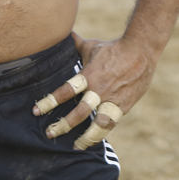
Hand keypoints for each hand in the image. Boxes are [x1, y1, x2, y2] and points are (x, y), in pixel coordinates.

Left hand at [31, 32, 157, 149]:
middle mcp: (99, 90)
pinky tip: (94, 141)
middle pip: (79, 113)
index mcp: (89, 75)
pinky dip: (102, 133)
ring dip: (86, 137)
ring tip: (76, 146)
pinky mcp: (124, 105)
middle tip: (50, 134)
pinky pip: (112, 123)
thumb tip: (62, 33)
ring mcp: (112, 99)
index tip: (36, 111)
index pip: (66, 91)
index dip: (49, 102)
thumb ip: (75, 45)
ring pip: (98, 124)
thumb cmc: (114, 48)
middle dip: (63, 125)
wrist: (141, 50)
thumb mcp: (92, 46)